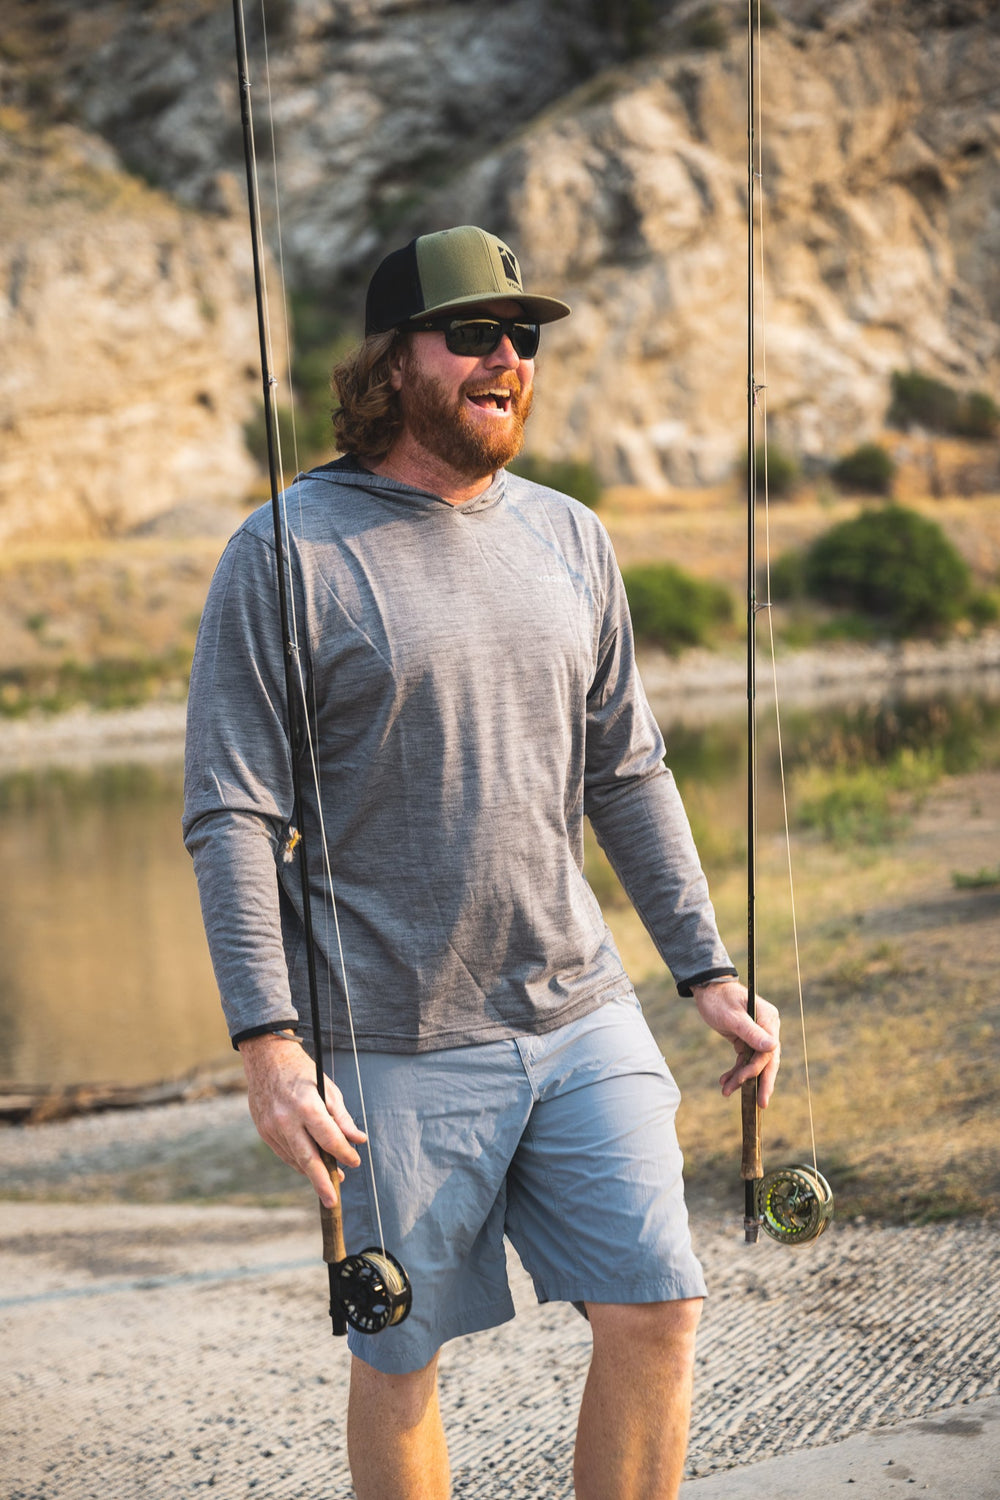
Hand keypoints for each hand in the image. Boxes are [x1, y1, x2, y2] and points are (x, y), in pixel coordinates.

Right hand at [238, 1033, 366, 1207]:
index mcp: (307, 1107)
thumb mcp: (328, 1089)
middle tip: (334, 1201)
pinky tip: (312, 1168)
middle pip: (308, 1159)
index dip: (344, 1153)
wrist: (266, 1059)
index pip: (329, 1139)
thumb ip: (343, 1118)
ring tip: (330, 1183)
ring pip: (295, 1159)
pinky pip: (285, 1154)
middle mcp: (287, 1120)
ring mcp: (272, 1128)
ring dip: (313, 1174)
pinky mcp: (264, 1132)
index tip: (355, 1162)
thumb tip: (359, 1140)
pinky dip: (299, 1163)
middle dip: (323, 1183)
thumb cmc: (303, 1073)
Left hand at [692, 980, 779, 1107]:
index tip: (746, 1081)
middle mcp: (766, 1027)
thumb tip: (774, 1046)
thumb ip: (751, 1032)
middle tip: (760, 1104)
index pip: (768, 1049)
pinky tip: (725, 1081)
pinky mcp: (746, 1039)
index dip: (760, 1068)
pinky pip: (744, 1059)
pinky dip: (736, 1070)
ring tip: (726, 1090)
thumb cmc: (719, 998)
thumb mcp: (731, 1016)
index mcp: (768, 1019)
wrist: (706, 989)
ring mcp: (757, 1034)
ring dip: (741, 1078)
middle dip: (761, 1082)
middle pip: (767, 1059)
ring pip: (754, 1062)